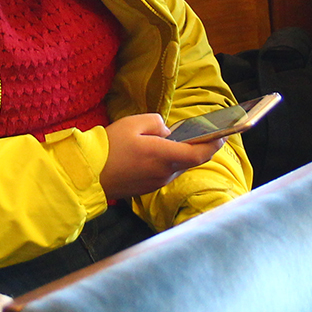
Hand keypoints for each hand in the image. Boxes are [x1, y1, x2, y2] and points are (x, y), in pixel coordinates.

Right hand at [99, 113, 223, 200]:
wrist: (89, 173)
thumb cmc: (110, 146)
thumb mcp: (133, 123)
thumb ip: (157, 123)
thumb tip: (166, 132)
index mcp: (164, 156)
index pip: (199, 153)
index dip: (214, 144)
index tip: (222, 135)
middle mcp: (165, 173)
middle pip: (190, 160)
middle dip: (196, 147)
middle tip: (198, 133)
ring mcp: (157, 183)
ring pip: (177, 166)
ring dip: (178, 154)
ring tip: (168, 140)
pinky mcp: (148, 188)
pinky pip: (165, 172)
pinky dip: (166, 161)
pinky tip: (153, 152)